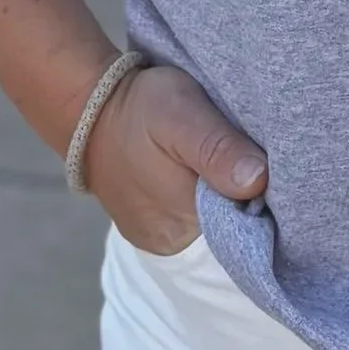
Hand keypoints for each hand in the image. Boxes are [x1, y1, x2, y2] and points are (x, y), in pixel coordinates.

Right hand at [80, 62, 267, 254]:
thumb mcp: (182, 115)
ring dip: (215, 186)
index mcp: (184, 224)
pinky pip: (186, 214)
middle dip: (236, 184)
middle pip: (227, 218)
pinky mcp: (147, 226)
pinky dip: (194, 190)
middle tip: (232, 143)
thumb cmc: (141, 107)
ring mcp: (157, 237)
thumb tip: (258, 182)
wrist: (90, 108)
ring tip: (208, 152)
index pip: (245, 217)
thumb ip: (218, 149)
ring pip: (208, 215)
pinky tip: (189, 165)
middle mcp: (172, 242)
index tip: (257, 152)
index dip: (258, 185)